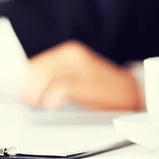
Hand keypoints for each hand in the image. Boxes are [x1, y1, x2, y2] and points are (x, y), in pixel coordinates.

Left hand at [21, 41, 140, 110]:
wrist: (131, 92)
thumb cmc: (104, 88)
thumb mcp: (79, 73)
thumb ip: (57, 76)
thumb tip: (31, 89)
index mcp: (69, 52)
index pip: (35, 65)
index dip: (27, 83)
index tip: (28, 96)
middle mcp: (73, 55)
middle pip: (36, 71)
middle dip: (29, 90)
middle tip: (33, 104)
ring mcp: (81, 68)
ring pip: (45, 78)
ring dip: (38, 96)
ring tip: (43, 106)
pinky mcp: (87, 82)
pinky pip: (60, 88)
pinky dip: (52, 99)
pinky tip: (55, 106)